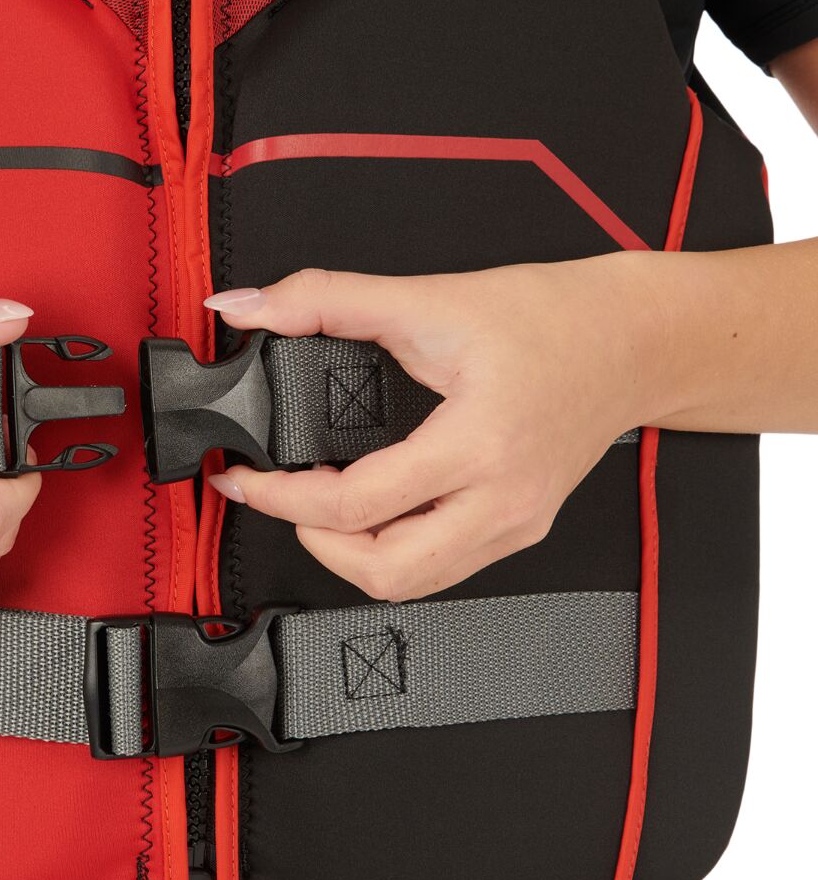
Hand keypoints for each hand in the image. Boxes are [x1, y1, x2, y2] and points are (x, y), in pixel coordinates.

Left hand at [204, 260, 660, 601]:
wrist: (636, 339)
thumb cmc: (554, 319)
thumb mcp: (430, 297)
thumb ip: (324, 299)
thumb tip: (246, 307)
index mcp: (478, 445)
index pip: (355, 504)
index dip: (279, 496)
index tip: (243, 476)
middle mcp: (501, 502)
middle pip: (384, 574)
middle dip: (313, 542)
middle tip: (281, 496)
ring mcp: (515, 525)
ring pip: (413, 582)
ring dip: (352, 553)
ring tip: (320, 503)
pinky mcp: (520, 527)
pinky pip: (441, 566)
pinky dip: (393, 548)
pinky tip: (373, 507)